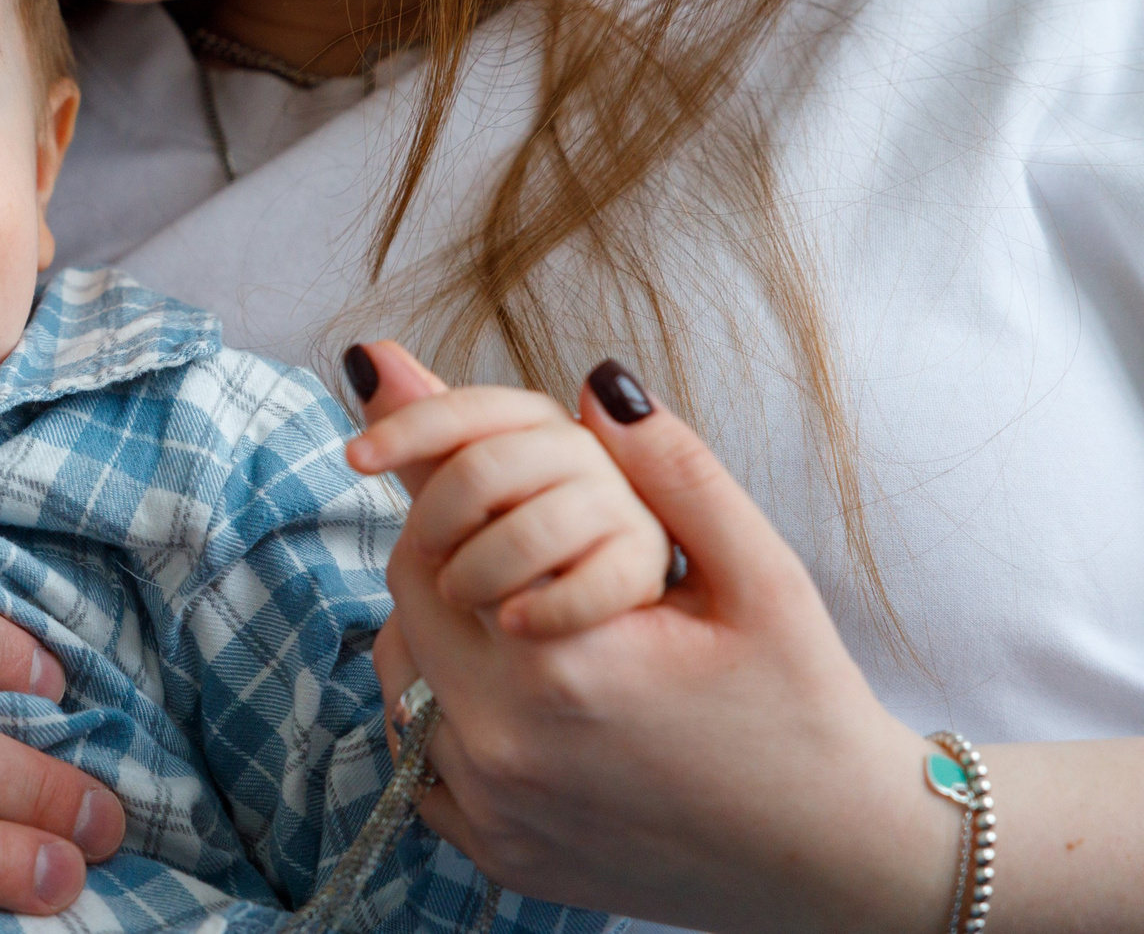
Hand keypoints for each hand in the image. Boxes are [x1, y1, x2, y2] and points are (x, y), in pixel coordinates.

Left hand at [347, 346, 953, 933]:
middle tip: (506, 544)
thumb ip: (674, 471)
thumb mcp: (762, 579)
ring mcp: (494, 815)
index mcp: (560, 667)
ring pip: (404, 687)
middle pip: (406, 609)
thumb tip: (596, 383)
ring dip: (436, 638)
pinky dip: (448, 723)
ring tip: (512, 614)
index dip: (449, 498)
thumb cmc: (807, 712)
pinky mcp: (500, 859)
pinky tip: (517, 698)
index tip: (483, 486)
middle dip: (442, 557)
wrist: (842, 862)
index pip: (430, 542)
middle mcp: (505, 748)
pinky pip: (423, 769)